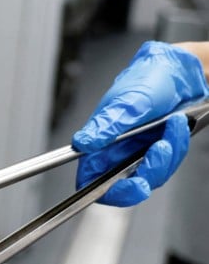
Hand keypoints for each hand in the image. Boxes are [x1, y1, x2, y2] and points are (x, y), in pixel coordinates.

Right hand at [72, 41, 207, 206]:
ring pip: (151, 176)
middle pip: (126, 184)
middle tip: (160, 150)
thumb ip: (105, 126)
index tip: (132, 187)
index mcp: (98, 143)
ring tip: (173, 125)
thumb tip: (82, 144)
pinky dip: (177, 146)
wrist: (180, 71)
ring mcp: (137, 153)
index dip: (109, 192)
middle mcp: (115, 152)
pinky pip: (167, 164)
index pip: (92, 181)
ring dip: (167, 154)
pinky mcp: (157, 152)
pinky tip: (177, 126)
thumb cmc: (149, 79)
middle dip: (150, 171)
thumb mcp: (127, 101)